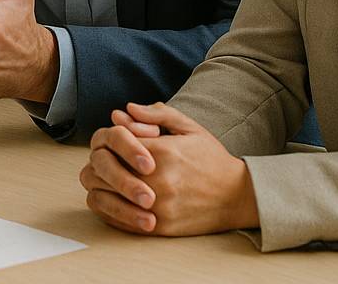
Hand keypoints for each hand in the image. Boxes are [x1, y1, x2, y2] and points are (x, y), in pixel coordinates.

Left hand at [80, 102, 259, 235]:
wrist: (239, 196)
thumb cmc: (211, 159)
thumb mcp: (189, 128)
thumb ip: (156, 115)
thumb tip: (124, 110)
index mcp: (163, 152)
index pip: (114, 142)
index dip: (109, 141)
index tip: (113, 143)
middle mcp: (158, 181)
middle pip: (105, 170)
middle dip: (99, 163)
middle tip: (101, 161)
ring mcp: (158, 207)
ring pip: (106, 196)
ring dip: (99, 186)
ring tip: (102, 180)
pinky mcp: (160, 228)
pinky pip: (119, 220)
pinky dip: (108, 209)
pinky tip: (111, 199)